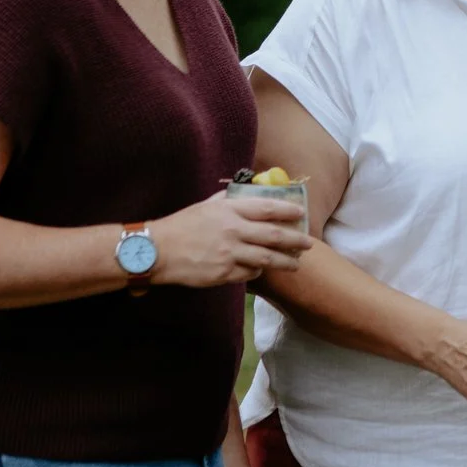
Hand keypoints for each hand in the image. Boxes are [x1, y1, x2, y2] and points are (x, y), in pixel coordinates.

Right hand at [148, 191, 314, 288]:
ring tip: (295, 263)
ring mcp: (229, 253)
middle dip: (296, 241)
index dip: (288, 211)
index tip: (301, 214)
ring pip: (267, 258)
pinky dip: (258, 270)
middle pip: (274, 236)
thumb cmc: (182, 225)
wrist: (157, 251)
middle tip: (308, 244)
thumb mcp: (206, 205)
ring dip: (285, 261)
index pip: (268, 208)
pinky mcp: (223, 273)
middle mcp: (233, 231)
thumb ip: (229, 200)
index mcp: (229, 210)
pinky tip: (262, 269)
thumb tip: (248, 192)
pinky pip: (249, 272)